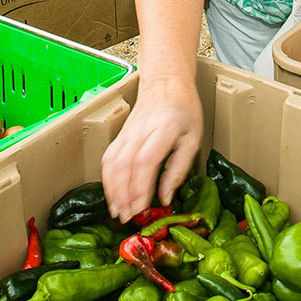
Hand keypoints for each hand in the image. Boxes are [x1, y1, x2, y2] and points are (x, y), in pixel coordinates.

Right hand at [101, 80, 202, 223]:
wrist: (166, 81)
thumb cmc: (184, 109)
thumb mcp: (193, 138)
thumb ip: (179, 169)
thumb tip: (165, 198)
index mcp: (164, 129)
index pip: (146, 160)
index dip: (140, 187)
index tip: (141, 208)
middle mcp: (141, 130)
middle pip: (125, 164)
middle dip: (124, 195)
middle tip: (128, 219)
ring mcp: (127, 131)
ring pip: (112, 162)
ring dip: (112, 190)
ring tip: (118, 212)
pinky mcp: (121, 134)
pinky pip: (108, 158)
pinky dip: (107, 179)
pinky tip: (113, 195)